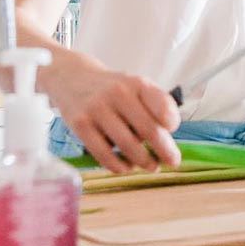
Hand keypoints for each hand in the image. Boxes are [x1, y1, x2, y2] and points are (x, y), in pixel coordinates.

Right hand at [47, 64, 181, 173]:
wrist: (72, 78)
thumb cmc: (113, 89)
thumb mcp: (136, 86)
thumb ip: (155, 105)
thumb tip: (168, 136)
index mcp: (137, 84)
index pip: (162, 105)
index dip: (171, 121)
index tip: (172, 131)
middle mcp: (118, 94)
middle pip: (148, 129)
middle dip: (164, 150)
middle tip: (172, 162)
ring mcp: (97, 109)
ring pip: (127, 145)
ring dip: (143, 161)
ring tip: (151, 166)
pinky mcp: (80, 125)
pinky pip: (103, 153)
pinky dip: (118, 165)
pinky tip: (126, 167)